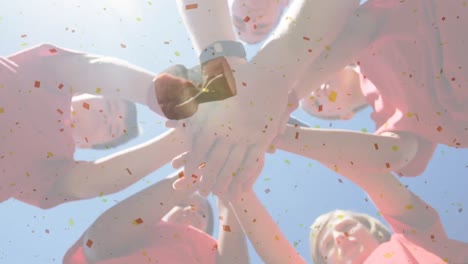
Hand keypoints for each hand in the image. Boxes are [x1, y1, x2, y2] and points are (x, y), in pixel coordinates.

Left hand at [170, 62, 290, 195]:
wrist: (270, 73)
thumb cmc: (239, 76)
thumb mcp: (212, 85)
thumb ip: (192, 98)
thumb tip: (171, 106)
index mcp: (215, 119)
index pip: (199, 148)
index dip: (191, 163)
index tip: (186, 174)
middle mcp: (230, 131)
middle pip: (214, 162)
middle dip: (207, 179)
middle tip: (201, 192)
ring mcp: (248, 136)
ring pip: (233, 165)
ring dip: (225, 182)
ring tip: (218, 194)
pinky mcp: (264, 139)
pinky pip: (253, 161)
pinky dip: (245, 176)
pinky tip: (240, 186)